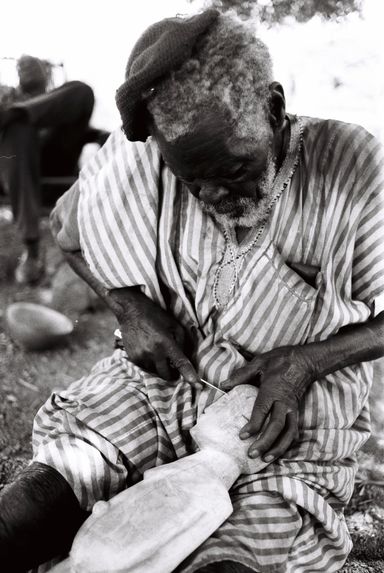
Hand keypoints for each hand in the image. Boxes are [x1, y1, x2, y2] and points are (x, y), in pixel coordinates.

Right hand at [110, 287, 198, 383]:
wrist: (130, 311)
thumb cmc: (155, 315)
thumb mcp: (174, 325)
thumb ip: (182, 342)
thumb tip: (185, 357)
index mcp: (165, 342)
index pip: (180, 363)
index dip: (190, 375)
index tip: (198, 385)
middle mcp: (153, 352)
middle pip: (166, 375)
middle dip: (172, 374)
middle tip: (174, 368)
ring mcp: (141, 356)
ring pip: (154, 373)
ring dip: (160, 368)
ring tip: (158, 355)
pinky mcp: (132, 358)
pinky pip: (144, 369)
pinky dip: (150, 364)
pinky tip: (149, 352)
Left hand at [221, 345, 315, 462]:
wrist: (305, 361)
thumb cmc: (280, 360)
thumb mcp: (259, 362)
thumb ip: (241, 375)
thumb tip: (223, 385)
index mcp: (272, 390)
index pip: (262, 411)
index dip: (253, 425)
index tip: (242, 436)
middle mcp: (284, 403)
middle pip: (276, 426)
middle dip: (265, 442)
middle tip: (252, 453)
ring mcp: (292, 409)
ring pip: (288, 433)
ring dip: (278, 448)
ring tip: (265, 459)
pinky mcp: (297, 412)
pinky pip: (294, 431)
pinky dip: (287, 443)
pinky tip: (278, 452)